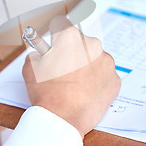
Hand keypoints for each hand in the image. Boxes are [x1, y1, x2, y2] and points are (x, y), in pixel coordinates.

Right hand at [22, 16, 120, 136]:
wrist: (62, 120)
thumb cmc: (46, 94)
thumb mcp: (30, 67)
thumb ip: (38, 53)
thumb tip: (43, 53)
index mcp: (71, 37)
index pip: (61, 25)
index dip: (55, 35)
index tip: (54, 44)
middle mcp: (92, 45)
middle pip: (81, 42)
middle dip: (73, 53)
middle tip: (63, 70)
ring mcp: (106, 63)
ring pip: (95, 58)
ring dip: (87, 66)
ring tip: (75, 84)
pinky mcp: (115, 80)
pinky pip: (104, 75)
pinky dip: (97, 81)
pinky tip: (85, 92)